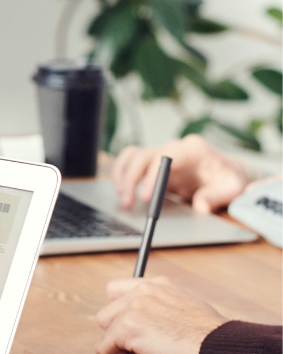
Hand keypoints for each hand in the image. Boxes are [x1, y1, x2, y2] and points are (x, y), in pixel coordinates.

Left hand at [95, 277, 225, 353]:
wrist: (220, 350)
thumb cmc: (209, 337)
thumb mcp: (186, 307)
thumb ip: (160, 305)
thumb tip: (142, 316)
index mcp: (157, 284)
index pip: (114, 290)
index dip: (121, 312)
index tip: (138, 327)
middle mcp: (143, 290)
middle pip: (106, 313)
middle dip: (121, 332)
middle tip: (150, 342)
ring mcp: (134, 307)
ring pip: (105, 331)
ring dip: (122, 345)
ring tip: (150, 350)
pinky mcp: (127, 327)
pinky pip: (104, 348)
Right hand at [112, 134, 248, 213]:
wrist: (225, 172)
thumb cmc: (228, 179)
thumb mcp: (231, 189)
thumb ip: (217, 196)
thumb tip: (200, 206)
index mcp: (194, 150)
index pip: (165, 157)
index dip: (152, 176)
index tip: (145, 197)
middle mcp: (174, 147)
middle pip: (143, 156)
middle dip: (131, 179)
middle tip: (127, 203)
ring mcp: (161, 152)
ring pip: (132, 156)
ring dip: (122, 176)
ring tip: (122, 199)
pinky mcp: (152, 162)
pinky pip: (130, 161)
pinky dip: (121, 174)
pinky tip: (121, 191)